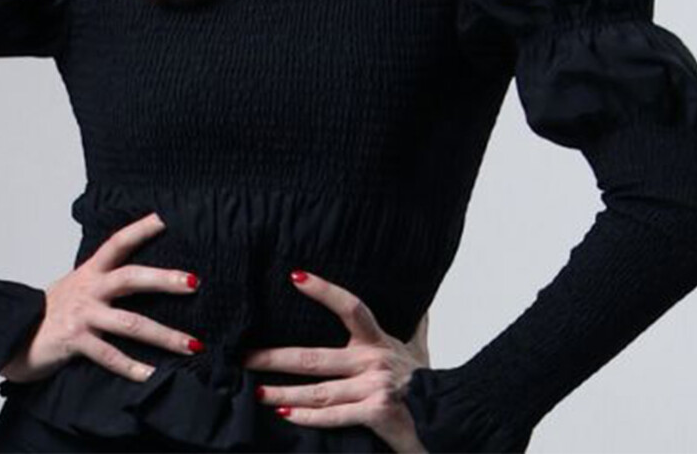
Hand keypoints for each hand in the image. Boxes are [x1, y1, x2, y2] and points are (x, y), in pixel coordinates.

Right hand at [0, 211, 204, 384]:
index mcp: (90, 272)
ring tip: (193, 344)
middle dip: (165, 280)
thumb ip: (103, 281)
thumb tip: (138, 278)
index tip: (166, 218)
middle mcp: (88, 290)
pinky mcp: (75, 342)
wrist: (11, 336)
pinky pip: (109, 355)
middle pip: (131, 278)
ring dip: (165, 335)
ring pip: (130, 324)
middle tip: (194, 282)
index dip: (141, 229)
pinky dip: (133, 368)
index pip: (118, 243)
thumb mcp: (76, 287)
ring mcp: (82, 316)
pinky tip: (152, 375)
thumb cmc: (49, 313)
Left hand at [241, 270, 430, 453]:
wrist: (451, 421)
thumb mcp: (419, 350)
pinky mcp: (376, 413)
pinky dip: (308, 417)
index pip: (350, 306)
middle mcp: (374, 361)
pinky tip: (286, 415)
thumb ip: (414, 324)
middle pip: (315, 356)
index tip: (295, 276)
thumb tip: (418, 302)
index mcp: (379, 341)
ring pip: (318, 390)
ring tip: (257, 390)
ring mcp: (374, 388)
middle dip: (275, 357)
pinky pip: (335, 415)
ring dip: (283, 392)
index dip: (324, 290)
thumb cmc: (429, 386)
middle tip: (245, 355)